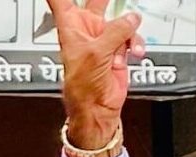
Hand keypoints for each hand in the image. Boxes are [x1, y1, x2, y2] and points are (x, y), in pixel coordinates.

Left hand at [47, 0, 142, 146]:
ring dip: (127, 32)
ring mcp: (103, 38)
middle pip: (96, 1)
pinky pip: (131, 36)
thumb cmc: (82, 86)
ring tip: (124, 48)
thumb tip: (130, 19)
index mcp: (71, 28)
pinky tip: (131, 53)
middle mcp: (87, 30)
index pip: (61, 1)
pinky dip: (134, 43)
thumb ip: (115, 31)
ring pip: (121, 20)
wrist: (97, 107)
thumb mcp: (96, 53)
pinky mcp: (117, 48)